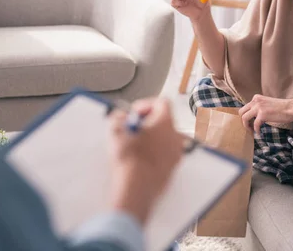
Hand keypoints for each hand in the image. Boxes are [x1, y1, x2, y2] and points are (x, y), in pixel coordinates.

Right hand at [109, 98, 183, 223]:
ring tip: (134, 146)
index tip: (135, 113)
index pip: (162, 102)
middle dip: (148, 123)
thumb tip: (120, 117)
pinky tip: (139, 160)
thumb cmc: (130, 160)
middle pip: (164, 120)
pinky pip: (165, 154)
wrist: (136, 188)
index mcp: (166, 122)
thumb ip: (118, 117)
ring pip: (165, 138)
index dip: (146, 104)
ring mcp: (176, 153)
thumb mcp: (116, 131)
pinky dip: (154, 153)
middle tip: (132, 129)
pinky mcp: (172, 168)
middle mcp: (175, 136)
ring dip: (151, 139)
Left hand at [239, 95, 292, 132]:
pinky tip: (259, 133)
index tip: (249, 122)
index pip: (245, 107)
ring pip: (244, 118)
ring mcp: (258, 107)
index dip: (245, 116)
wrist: (290, 108)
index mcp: (256, 98)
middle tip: (248, 127)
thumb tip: (253, 116)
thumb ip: (259, 107)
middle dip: (243, 121)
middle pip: (241, 112)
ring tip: (251, 131)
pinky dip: (256, 130)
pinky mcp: (262, 114)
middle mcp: (255, 101)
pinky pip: (254, 124)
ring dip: (246, 126)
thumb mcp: (267, 103)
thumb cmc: (281, 107)